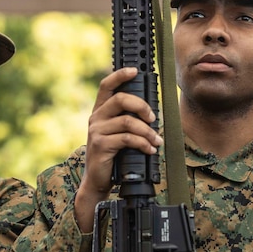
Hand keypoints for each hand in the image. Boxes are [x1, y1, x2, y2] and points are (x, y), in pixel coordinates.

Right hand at [74, 68, 161, 231]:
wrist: (98, 180)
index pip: (106, 85)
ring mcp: (96, 130)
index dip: (120, 75)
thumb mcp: (118, 134)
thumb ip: (127, 121)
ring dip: (147, 131)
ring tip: (156, 141)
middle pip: (121, 99)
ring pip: (128, 121)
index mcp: (100, 111)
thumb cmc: (112, 156)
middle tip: (153, 119)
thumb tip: (152, 113)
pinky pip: (127, 138)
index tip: (135, 71)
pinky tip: (149, 149)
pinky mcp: (100, 144)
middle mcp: (96, 117)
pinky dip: (143, 143)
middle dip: (142, 106)